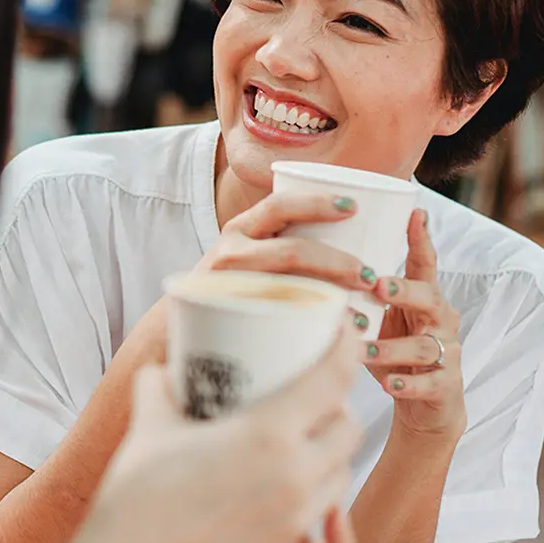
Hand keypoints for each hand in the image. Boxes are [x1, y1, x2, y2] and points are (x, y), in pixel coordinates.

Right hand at [80, 325, 361, 542]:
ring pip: (341, 473)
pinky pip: (317, 511)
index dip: (346, 348)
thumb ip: (160, 384)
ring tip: (301, 437)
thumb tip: (163, 369)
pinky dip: (310, 489)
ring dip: (330, 450)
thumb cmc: (138, 491)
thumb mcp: (151, 420)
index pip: (332, 380)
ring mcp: (295, 519)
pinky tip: (278, 481)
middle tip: (314, 392)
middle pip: (349, 429)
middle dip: (340, 406)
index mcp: (268, 434)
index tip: (345, 330)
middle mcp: (294, 475)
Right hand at [118, 192, 372, 371]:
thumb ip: (282, 245)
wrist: (172, 332)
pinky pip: (277, 323)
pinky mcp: (229, 322)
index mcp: (241, 229)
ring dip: (333, 301)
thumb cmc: (229, 290)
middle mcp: (231, 252)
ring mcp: (229, 288)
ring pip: (289, 289)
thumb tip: (351, 240)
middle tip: (371, 276)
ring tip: (361, 315)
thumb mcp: (248, 256)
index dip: (317, 202)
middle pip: (292, 252)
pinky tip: (337, 340)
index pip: (279, 205)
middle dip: (338, 264)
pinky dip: (313, 331)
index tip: (353, 208)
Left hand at [362, 209, 465, 440]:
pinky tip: (389, 383)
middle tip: (377, 287)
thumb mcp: (379, 317)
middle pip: (429, 297)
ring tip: (363, 349)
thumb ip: (361, 293)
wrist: (426, 406)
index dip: (421, 238)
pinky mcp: (446, 386)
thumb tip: (314, 262)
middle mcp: (440, 319)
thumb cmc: (394, 351)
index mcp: (423, 297)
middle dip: (403, 290)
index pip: (425, 263)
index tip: (416, 212)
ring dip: (391, 346)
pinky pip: (430, 382)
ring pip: (425, 344)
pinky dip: (409, 383)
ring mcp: (447, 352)